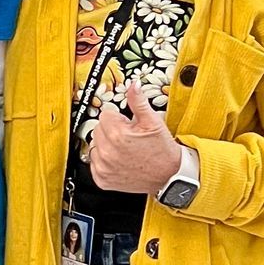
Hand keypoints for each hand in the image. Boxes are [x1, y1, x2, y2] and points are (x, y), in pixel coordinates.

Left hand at [86, 81, 182, 195]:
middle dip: (112, 130)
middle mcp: (107, 152)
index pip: (105, 115)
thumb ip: (138, 101)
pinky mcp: (102, 179)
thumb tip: (133, 85)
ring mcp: (103, 167)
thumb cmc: (162, 150)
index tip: (128, 125)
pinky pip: (94, 162)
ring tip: (124, 149)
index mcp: (118, 135)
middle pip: (98, 129)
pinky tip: (119, 160)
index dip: (119, 118)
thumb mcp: (153, 121)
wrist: (168, 175)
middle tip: (129, 137)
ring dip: (106, 145)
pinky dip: (104, 160)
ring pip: (95, 145)